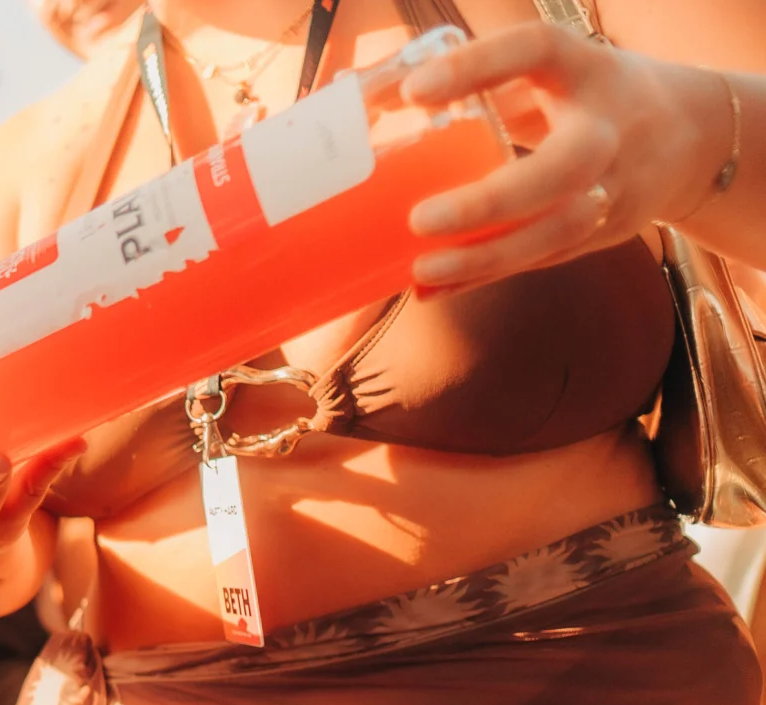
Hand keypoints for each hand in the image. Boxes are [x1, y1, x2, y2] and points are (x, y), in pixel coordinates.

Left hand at [404, 25, 729, 291]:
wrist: (693, 136)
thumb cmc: (593, 98)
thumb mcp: (553, 71)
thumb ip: (480, 80)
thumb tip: (375, 98)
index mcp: (588, 69)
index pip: (538, 51)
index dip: (478, 66)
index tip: (416, 92)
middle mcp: (608, 129)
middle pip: (561, 171)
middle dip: (490, 203)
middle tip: (420, 219)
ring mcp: (613, 187)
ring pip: (556, 232)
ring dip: (486, 258)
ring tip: (421, 271)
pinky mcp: (604, 232)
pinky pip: (542, 260)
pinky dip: (485, 277)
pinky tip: (434, 290)